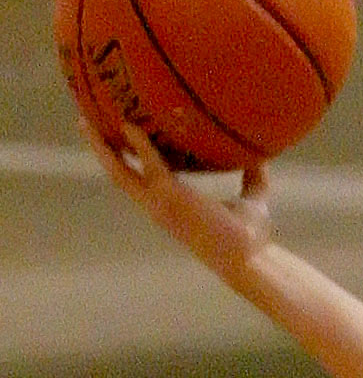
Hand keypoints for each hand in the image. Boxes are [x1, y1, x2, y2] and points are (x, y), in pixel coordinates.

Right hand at [86, 120, 271, 278]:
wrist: (249, 257)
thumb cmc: (249, 236)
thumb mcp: (250, 200)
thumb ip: (252, 178)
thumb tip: (261, 157)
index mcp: (170, 205)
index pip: (137, 178)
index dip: (123, 158)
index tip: (115, 137)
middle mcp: (157, 204)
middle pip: (117, 173)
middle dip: (101, 149)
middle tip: (86, 123)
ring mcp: (159, 202)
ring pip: (120, 170)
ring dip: (104, 145)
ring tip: (89, 120)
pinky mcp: (170, 197)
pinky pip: (150, 164)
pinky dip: (140, 145)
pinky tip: (132, 125)